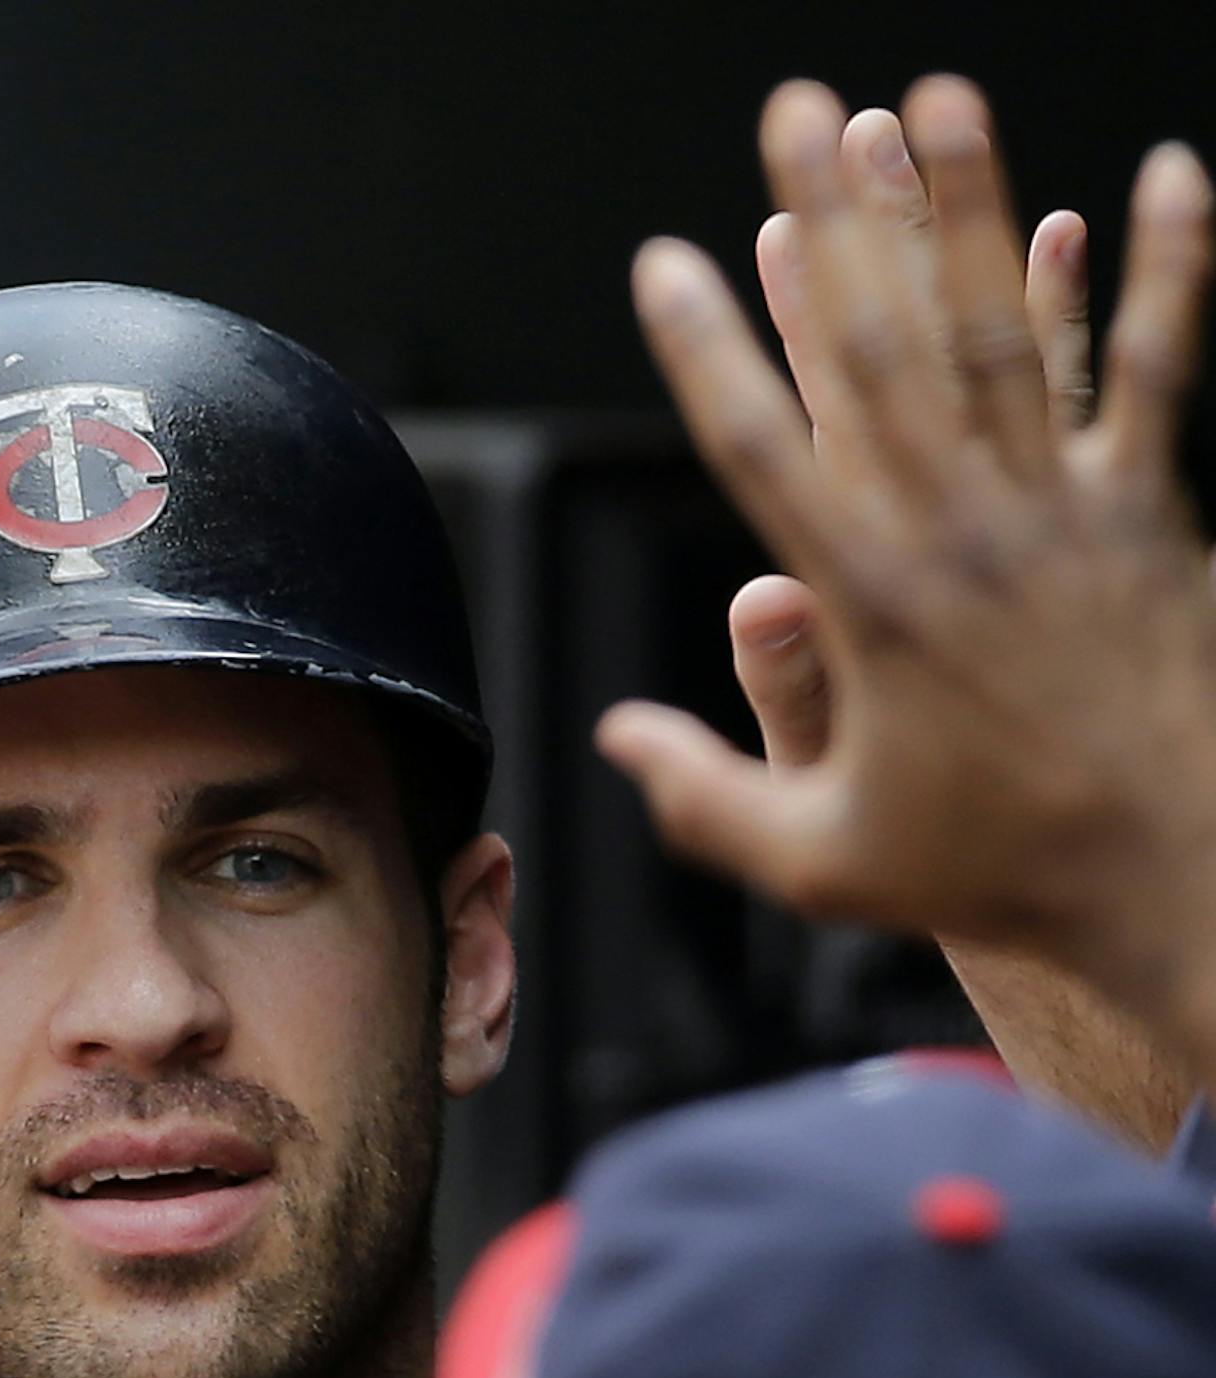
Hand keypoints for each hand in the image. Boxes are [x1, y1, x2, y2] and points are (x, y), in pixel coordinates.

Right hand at [600, 79, 1215, 1053]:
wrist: (1167, 878)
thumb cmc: (988, 872)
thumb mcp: (815, 861)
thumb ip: (703, 793)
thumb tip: (617, 734)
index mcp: (868, 605)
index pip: (767, 448)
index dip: (709, 348)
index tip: (666, 264)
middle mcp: (962, 532)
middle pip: (880, 346)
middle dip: (833, 216)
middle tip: (798, 113)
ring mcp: (1062, 509)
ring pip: (1005, 329)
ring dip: (967, 205)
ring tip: (933, 99)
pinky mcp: (1148, 511)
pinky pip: (1159, 369)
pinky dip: (1167, 271)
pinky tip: (1164, 175)